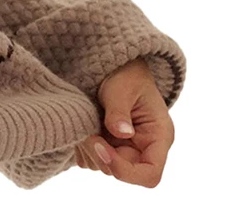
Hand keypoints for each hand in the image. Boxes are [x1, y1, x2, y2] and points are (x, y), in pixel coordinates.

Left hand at [74, 57, 174, 187]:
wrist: (117, 66)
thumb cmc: (126, 73)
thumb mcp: (122, 87)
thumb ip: (120, 110)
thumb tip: (122, 133)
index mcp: (158, 137)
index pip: (150, 174)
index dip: (125, 170)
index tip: (101, 147)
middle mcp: (143, 148)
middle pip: (122, 171)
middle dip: (99, 153)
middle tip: (86, 130)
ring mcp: (124, 149)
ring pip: (103, 166)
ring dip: (89, 149)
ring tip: (85, 122)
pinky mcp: (108, 146)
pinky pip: (90, 159)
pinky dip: (82, 147)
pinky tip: (81, 126)